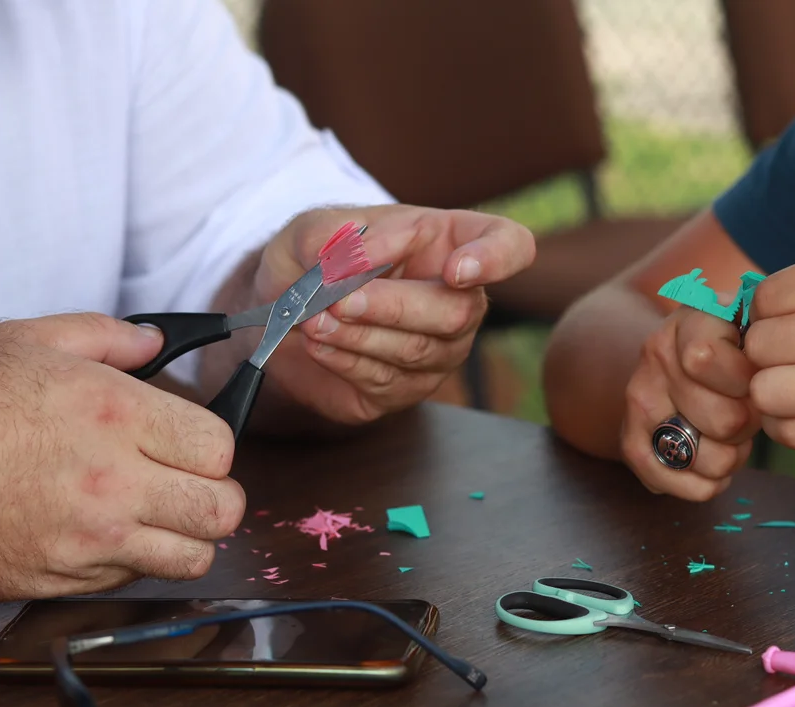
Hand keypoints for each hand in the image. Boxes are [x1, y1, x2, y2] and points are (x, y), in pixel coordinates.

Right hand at [0, 314, 244, 600]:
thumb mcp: (31, 342)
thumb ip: (108, 336)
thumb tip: (156, 341)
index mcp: (118, 415)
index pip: (220, 449)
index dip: (215, 448)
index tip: (197, 445)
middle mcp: (115, 481)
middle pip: (222, 511)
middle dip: (217, 498)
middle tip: (193, 485)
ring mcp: (91, 538)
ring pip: (192, 559)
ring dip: (186, 537)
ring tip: (160, 515)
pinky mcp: (66, 578)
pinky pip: (134, 579)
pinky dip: (135, 560)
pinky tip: (108, 531)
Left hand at [251, 205, 534, 423]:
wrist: (284, 310)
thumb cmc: (318, 259)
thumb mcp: (317, 229)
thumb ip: (340, 240)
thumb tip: (360, 263)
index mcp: (454, 242)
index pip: (510, 246)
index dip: (496, 258)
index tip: (456, 270)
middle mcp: (460, 300)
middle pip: (457, 312)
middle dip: (393, 306)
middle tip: (339, 299)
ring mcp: (440, 350)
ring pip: (419, 351)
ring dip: (360, 335)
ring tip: (314, 318)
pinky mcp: (407, 388)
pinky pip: (388, 381)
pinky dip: (347, 360)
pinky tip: (319, 343)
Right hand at [621, 304, 760, 499]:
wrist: (676, 355)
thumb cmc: (735, 348)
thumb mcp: (755, 327)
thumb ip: (769, 344)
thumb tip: (779, 380)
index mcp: (691, 320)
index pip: (707, 359)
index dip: (747, 381)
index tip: (754, 378)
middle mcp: (656, 356)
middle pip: (723, 420)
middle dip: (748, 425)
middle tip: (745, 412)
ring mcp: (639, 399)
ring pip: (708, 458)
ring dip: (730, 458)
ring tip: (729, 438)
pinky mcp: (630, 439)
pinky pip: (676, 482)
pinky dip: (704, 485)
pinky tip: (711, 466)